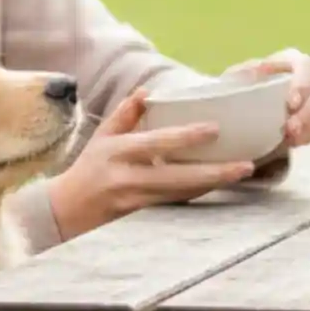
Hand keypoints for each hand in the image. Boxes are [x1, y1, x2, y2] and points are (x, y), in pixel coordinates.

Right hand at [47, 92, 256, 240]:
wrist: (64, 213)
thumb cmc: (88, 169)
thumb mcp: (102, 138)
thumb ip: (125, 115)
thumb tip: (146, 89)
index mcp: (117, 153)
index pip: (157, 142)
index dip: (186, 137)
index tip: (215, 129)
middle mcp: (127, 179)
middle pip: (177, 178)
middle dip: (214, 173)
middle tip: (245, 165)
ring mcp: (135, 203)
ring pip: (181, 195)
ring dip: (212, 185)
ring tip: (241, 172)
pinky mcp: (140, 221)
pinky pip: (175, 208)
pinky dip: (197, 197)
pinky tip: (219, 187)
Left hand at [223, 48, 309, 150]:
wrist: (242, 112)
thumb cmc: (240, 91)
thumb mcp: (235, 80)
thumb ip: (244, 75)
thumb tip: (256, 71)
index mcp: (291, 61)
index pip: (306, 65)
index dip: (303, 83)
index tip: (291, 104)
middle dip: (309, 111)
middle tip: (290, 129)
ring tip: (292, 139)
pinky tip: (297, 142)